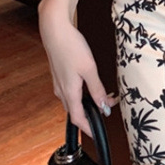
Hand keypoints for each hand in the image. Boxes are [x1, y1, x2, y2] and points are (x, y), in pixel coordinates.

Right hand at [37, 1, 119, 136]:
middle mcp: (61, 91)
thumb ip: (97, 89)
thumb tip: (104, 107)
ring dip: (89, 102)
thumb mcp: (89, 69)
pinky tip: (92, 85)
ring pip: (74, 100)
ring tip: (106, 95)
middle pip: (76, 111)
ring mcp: (59, 83)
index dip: (88, 129)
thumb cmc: (70, 47)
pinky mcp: (60, 75)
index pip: (78, 119)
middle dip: (93, 113)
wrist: (55, 30)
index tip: (98, 135)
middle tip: (110, 106)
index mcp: (69, 92)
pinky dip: (83, 93)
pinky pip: (72, 91)